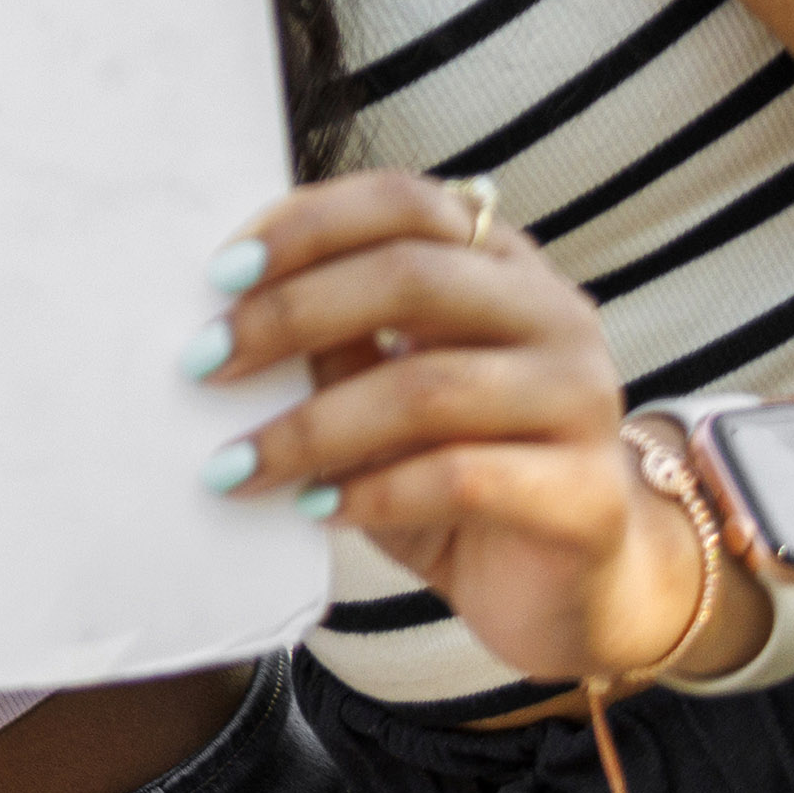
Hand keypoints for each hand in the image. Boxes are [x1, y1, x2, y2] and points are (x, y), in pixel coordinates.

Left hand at [199, 170, 714, 683]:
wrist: (574, 589)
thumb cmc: (460, 474)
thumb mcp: (386, 395)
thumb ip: (338, 344)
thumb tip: (232, 312)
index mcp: (504, 266)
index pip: (406, 203)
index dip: (309, 225)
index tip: (220, 273)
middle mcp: (557, 316)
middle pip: (413, 277)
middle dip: (291, 315)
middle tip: (204, 363)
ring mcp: (585, 401)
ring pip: (428, 386)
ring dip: (310, 426)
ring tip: (233, 464)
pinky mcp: (589, 494)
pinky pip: (461, 477)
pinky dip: (371, 492)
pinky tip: (315, 508)